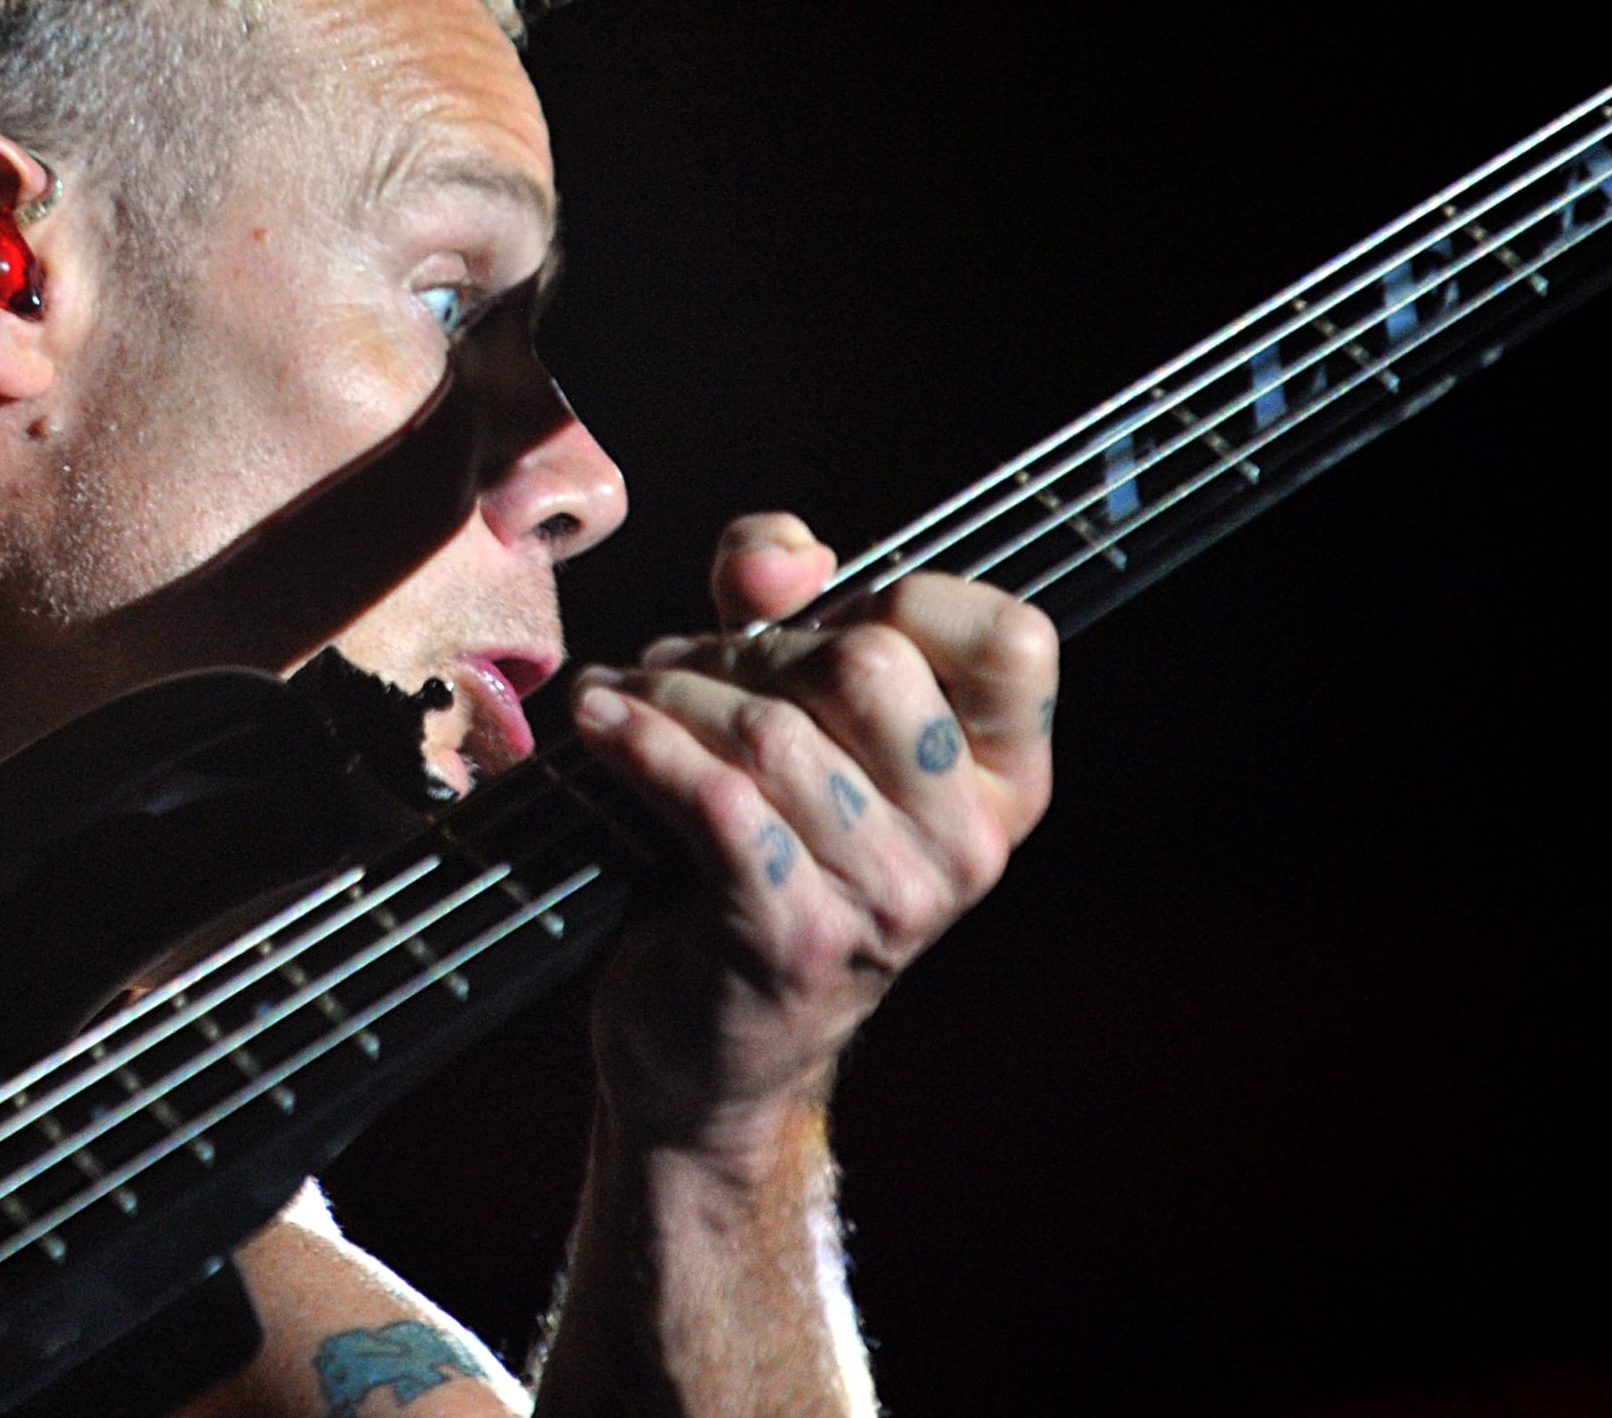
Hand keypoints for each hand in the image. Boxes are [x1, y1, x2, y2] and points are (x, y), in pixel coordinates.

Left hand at [568, 513, 1056, 1165]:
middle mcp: (968, 845)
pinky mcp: (796, 939)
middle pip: (871, 665)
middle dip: (750, 646)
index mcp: (999, 782)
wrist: (707, 1051)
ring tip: (623, 697)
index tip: (815, 618)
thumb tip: (777, 561)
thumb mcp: (786, 710)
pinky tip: (598, 724)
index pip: (1013, 640)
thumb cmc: (752, 852)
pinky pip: (715, 802)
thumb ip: (784, 602)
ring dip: (671, 693)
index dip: (906, 597)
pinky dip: (639, 745)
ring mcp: (891, 902)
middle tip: (682, 668)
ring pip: (772, 730)